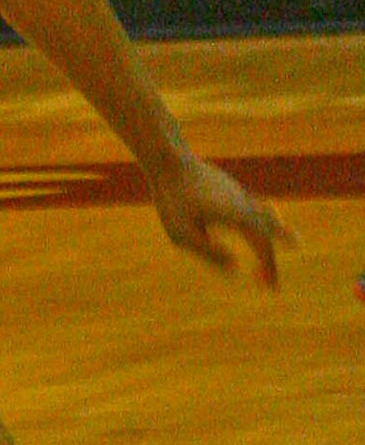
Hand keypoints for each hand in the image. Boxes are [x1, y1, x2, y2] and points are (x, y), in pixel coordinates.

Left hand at [146, 151, 292, 287]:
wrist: (168, 159)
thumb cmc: (172, 198)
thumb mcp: (181, 234)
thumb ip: (208, 252)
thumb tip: (235, 266)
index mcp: (236, 215)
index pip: (263, 241)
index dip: (270, 263)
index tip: (274, 281)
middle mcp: (244, 203)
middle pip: (266, 235)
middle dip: (269, 261)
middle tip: (271, 285)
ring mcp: (239, 194)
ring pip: (264, 219)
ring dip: (269, 241)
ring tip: (275, 258)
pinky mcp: (230, 189)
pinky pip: (253, 210)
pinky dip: (262, 224)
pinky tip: (260, 229)